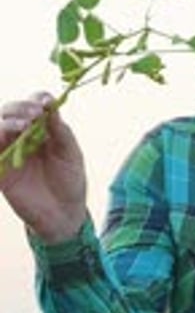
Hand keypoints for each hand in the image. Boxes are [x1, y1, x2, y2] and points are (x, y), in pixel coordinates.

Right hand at [0, 92, 86, 242]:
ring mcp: (9, 151)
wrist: (63, 213)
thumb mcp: (70, 153)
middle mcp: (22, 136)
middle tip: (35, 113)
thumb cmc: (70, 181)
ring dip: (9, 120)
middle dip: (21, 107)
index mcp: (41, 129)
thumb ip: (60, 130)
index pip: (33, 105)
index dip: (37, 98)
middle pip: (11, 111)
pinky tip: (10, 134)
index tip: (46, 101)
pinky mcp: (0, 168)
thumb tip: (50, 104)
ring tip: (25, 124)